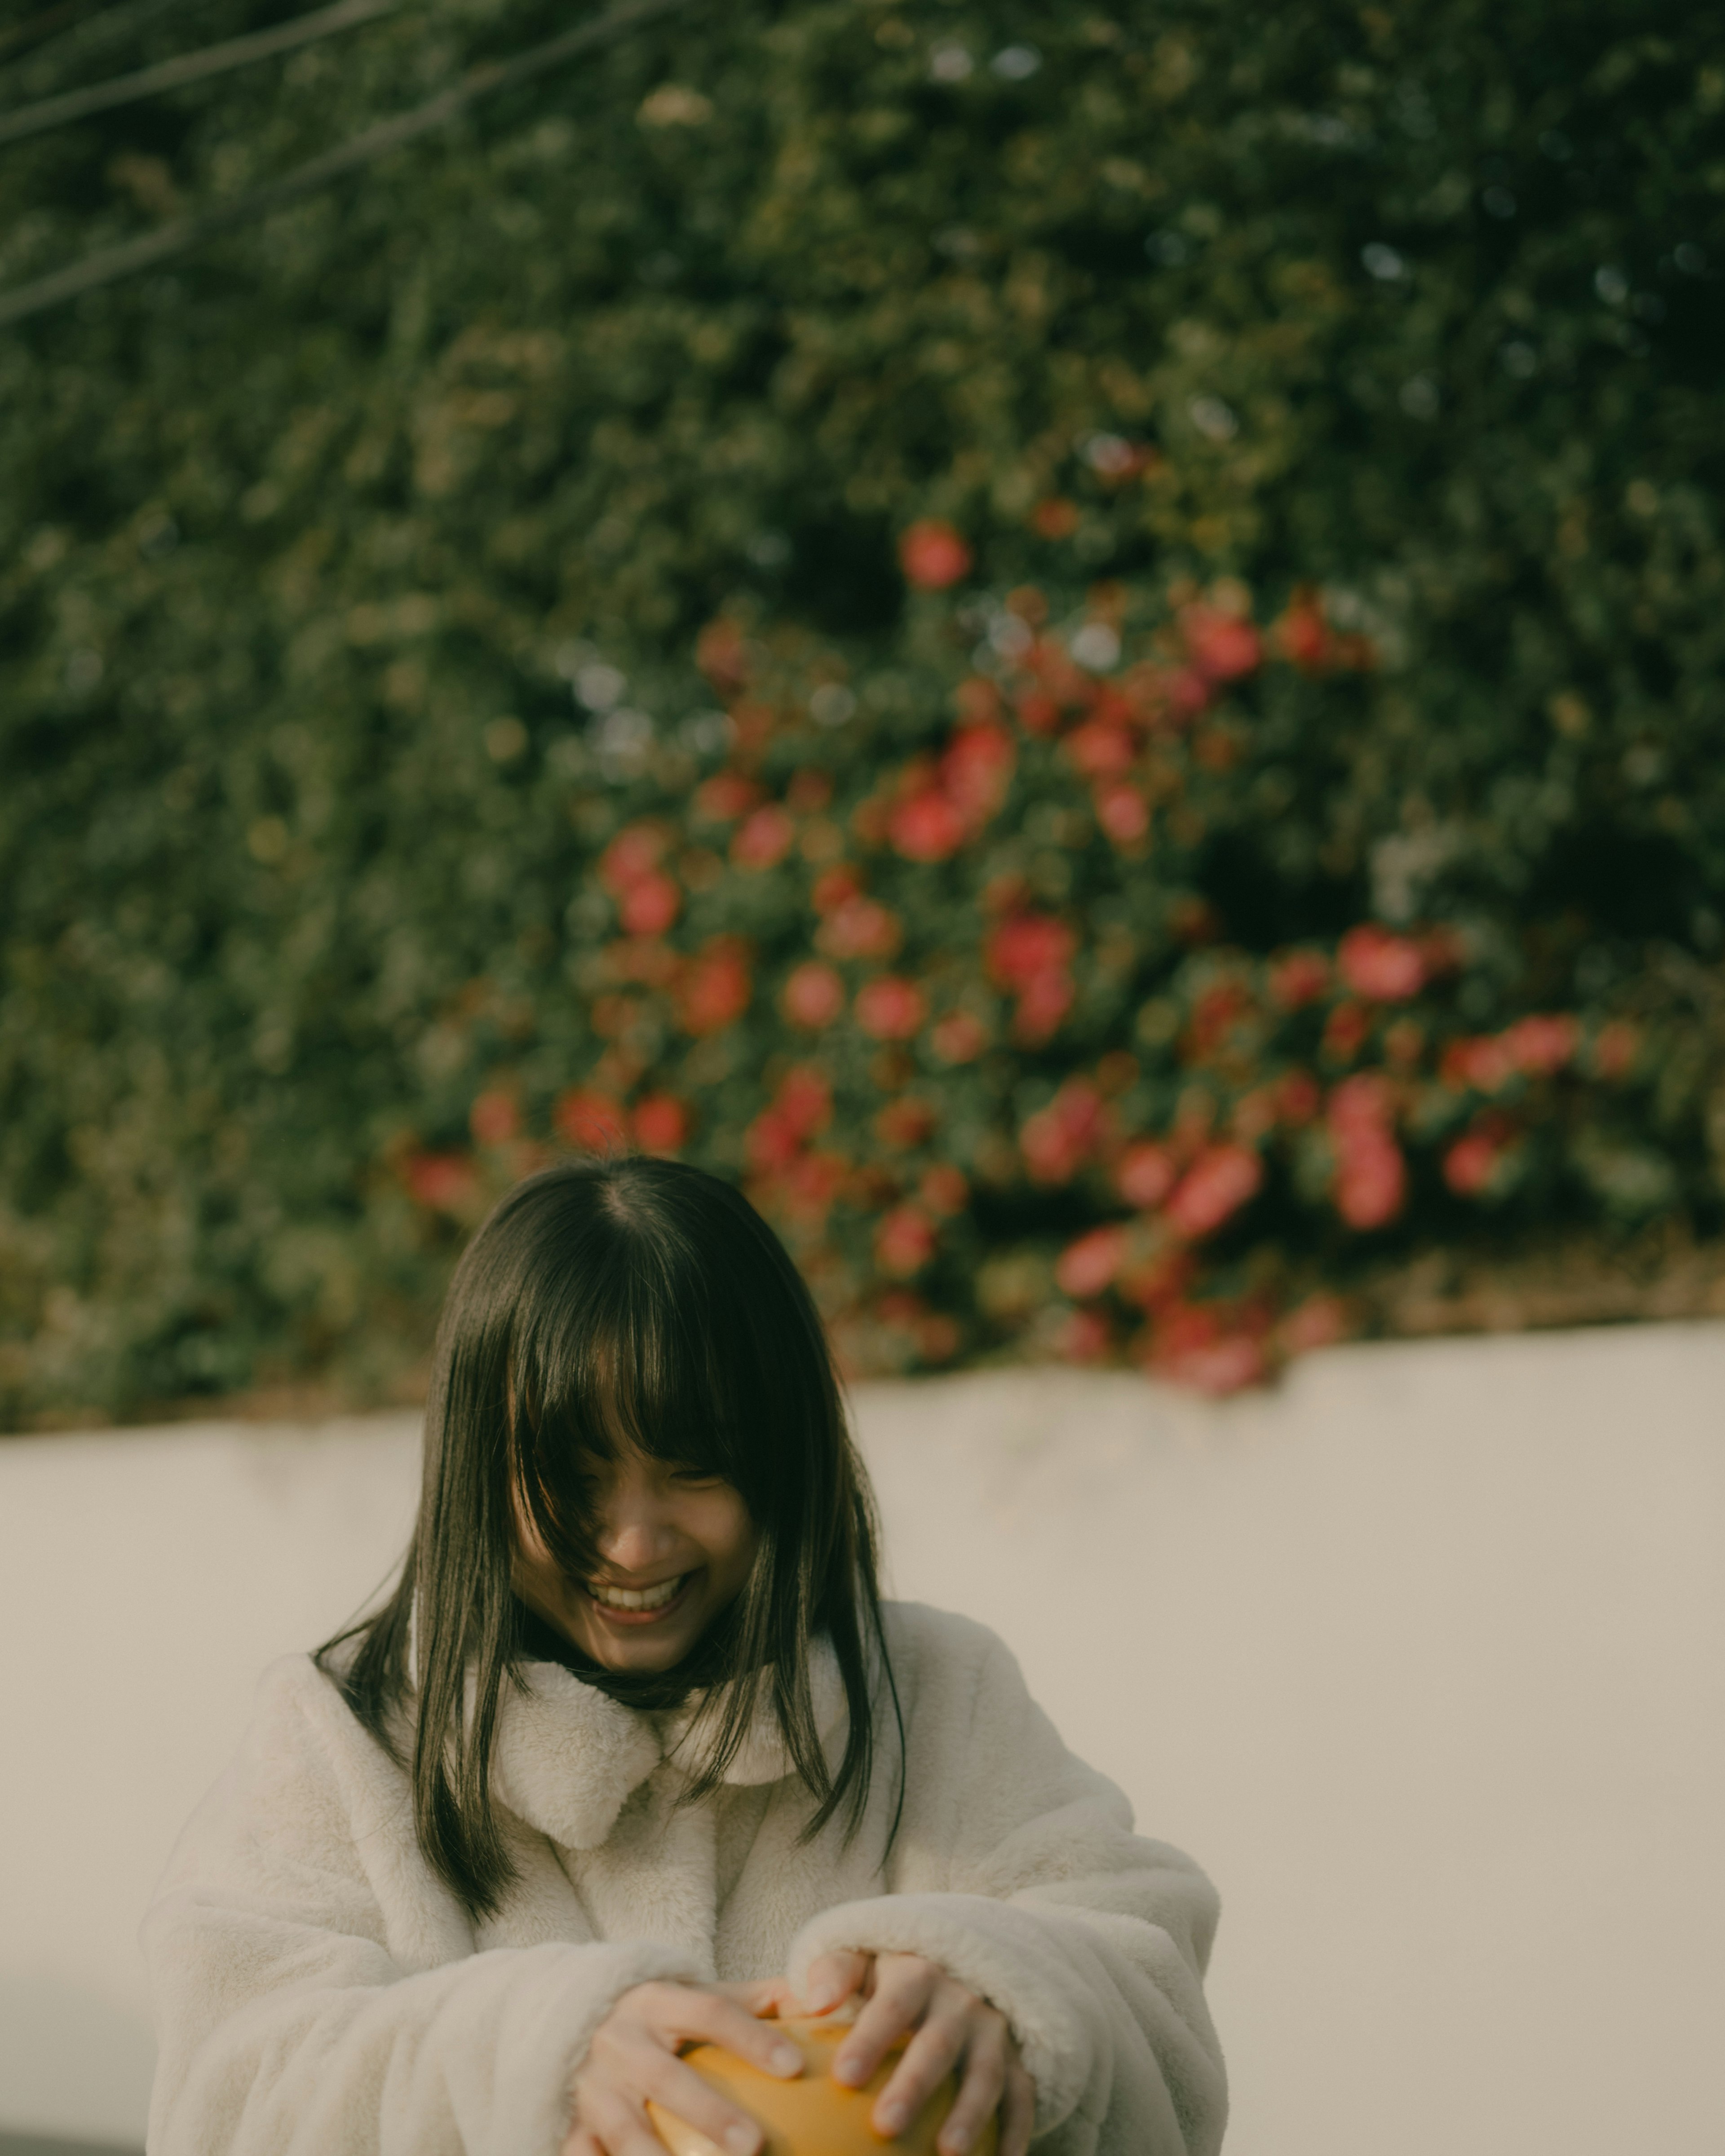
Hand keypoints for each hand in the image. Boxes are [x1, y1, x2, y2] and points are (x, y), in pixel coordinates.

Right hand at [563, 1978, 796, 2155]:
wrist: (560, 2013)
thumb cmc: (653, 2013)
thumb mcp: (693, 1992)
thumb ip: (754, 1998)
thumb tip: (823, 2000)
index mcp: (656, 2001)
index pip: (710, 2013)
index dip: (752, 2038)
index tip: (794, 2066)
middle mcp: (621, 2042)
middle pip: (668, 2078)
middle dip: (710, 2113)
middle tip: (756, 2146)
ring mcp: (592, 2088)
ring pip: (625, 2132)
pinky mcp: (571, 2125)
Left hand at [798, 1948, 1034, 2155]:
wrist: (960, 1969)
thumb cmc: (891, 1978)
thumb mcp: (862, 1960)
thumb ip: (834, 1973)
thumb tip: (813, 2002)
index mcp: (917, 1975)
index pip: (891, 2006)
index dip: (870, 2038)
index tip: (843, 2077)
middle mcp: (960, 2001)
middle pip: (937, 2044)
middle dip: (914, 2085)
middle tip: (884, 2125)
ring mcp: (992, 2032)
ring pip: (985, 2074)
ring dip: (969, 2115)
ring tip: (947, 2154)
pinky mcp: (1016, 2060)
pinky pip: (1022, 2099)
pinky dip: (1016, 2133)